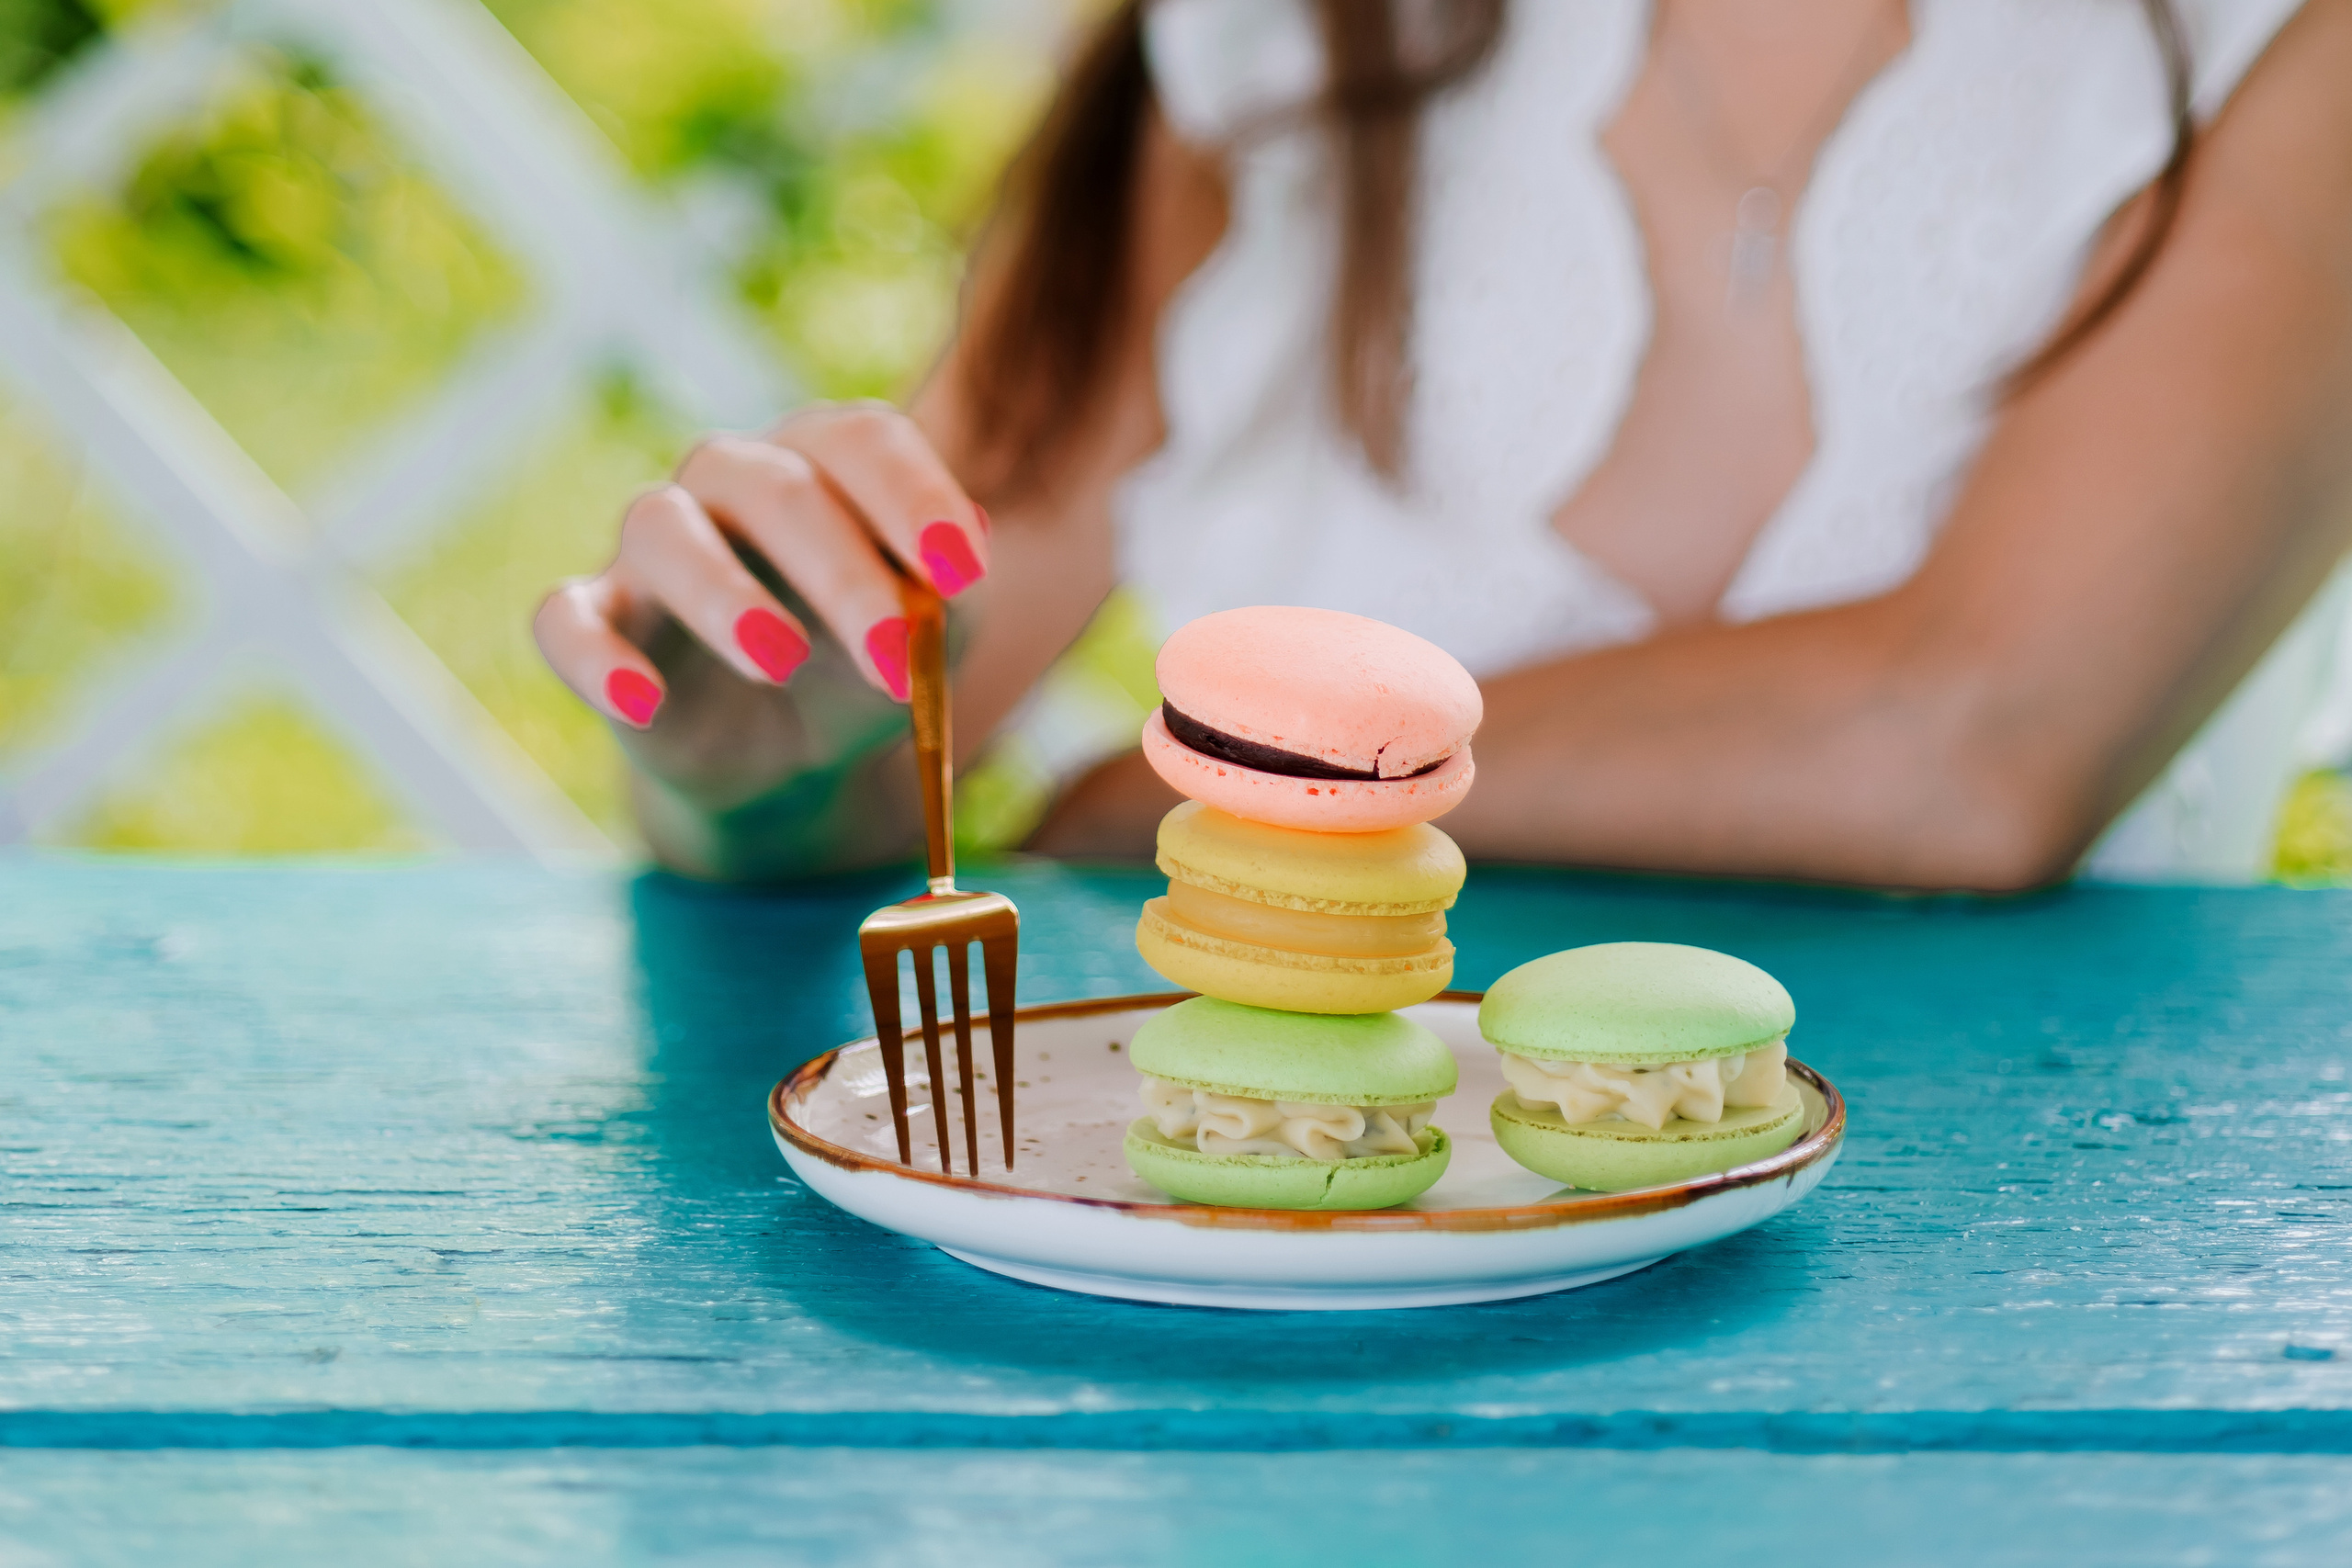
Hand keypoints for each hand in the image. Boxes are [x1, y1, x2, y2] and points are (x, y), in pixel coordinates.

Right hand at [534, 400, 988, 729]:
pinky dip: (595, 658)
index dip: (915, 496)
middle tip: (897, 658)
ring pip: (662, 529)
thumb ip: (948, 590)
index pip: (862, 439)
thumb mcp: (930, 633)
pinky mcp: (596, 620)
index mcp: (821, 459)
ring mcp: (653, 546)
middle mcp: (730, 478)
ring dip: (723, 593)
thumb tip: (971, 544)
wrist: (790, 754)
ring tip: (781, 660)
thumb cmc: (865, 660)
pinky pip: (564, 620)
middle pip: (777, 489)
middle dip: (843, 574)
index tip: (965, 572)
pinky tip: (642, 699)